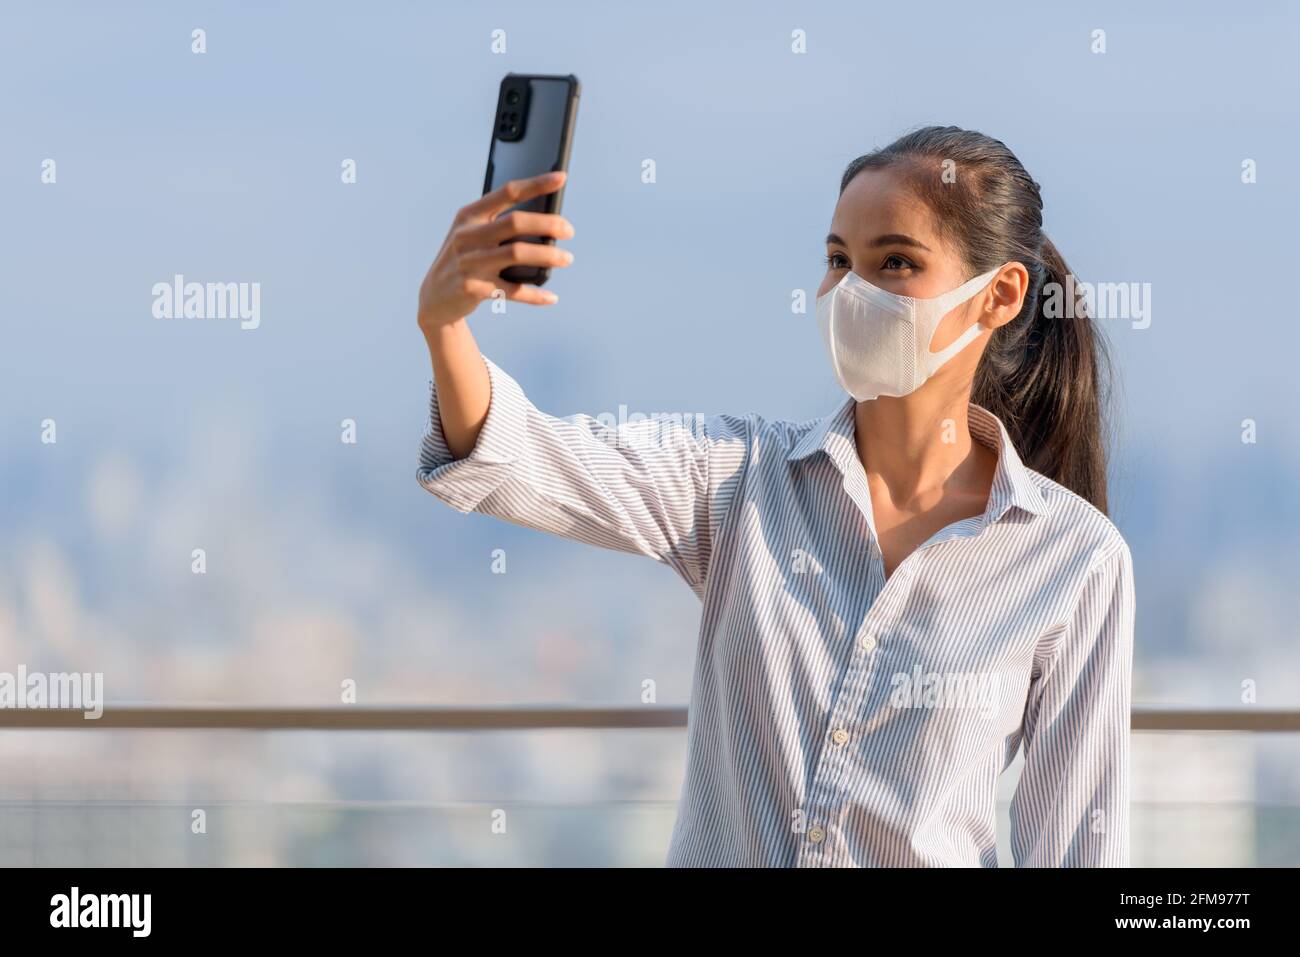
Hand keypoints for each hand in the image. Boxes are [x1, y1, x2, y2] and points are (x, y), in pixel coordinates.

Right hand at [417, 170, 574, 334]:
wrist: (435, 299)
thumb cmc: (464, 260)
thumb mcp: (472, 235)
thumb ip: (500, 225)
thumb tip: (548, 222)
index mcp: (469, 215)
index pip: (507, 192)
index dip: (536, 184)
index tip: (561, 178)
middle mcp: (467, 236)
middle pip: (516, 222)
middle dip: (548, 224)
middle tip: (569, 230)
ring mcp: (469, 263)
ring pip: (518, 254)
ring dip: (548, 256)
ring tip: (566, 258)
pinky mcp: (474, 289)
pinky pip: (513, 291)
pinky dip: (535, 294)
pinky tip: (551, 296)